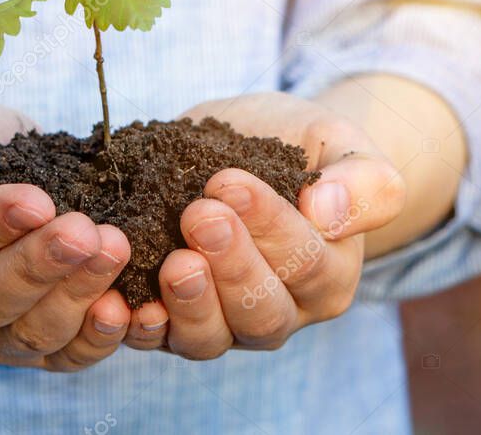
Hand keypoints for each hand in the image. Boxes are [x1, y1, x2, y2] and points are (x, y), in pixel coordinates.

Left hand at [122, 92, 405, 357]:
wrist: (247, 142)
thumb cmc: (300, 146)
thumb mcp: (341, 145)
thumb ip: (361, 181)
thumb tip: (326, 212)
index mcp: (328, 275)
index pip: (305, 263)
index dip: (269, 226)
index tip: (231, 182)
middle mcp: (279, 311)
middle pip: (260, 312)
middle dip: (229, 266)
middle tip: (199, 216)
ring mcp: (222, 322)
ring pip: (209, 337)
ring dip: (188, 303)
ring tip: (172, 262)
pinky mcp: (170, 320)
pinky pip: (154, 337)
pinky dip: (137, 326)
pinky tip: (119, 303)